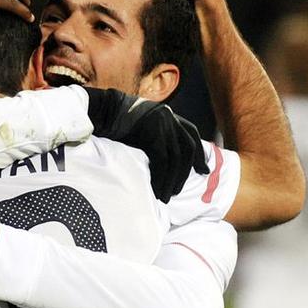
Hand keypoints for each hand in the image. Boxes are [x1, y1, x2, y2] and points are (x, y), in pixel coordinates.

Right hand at [84, 87, 208, 202]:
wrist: (103, 111)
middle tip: (177, 190)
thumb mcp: (142, 124)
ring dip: (172, 180)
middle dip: (185, 172)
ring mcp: (162, 126)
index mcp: (169, 115)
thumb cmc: (117, 121)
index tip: (204, 171)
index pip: (191, 135)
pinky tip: (156, 188)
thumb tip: (162, 156)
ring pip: (175, 158)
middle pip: (187, 148)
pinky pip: (162, 160)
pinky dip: (161, 177)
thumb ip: (156, 134)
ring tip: (166, 196)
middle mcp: (170, 118)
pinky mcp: (153, 135)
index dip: (199, 154)